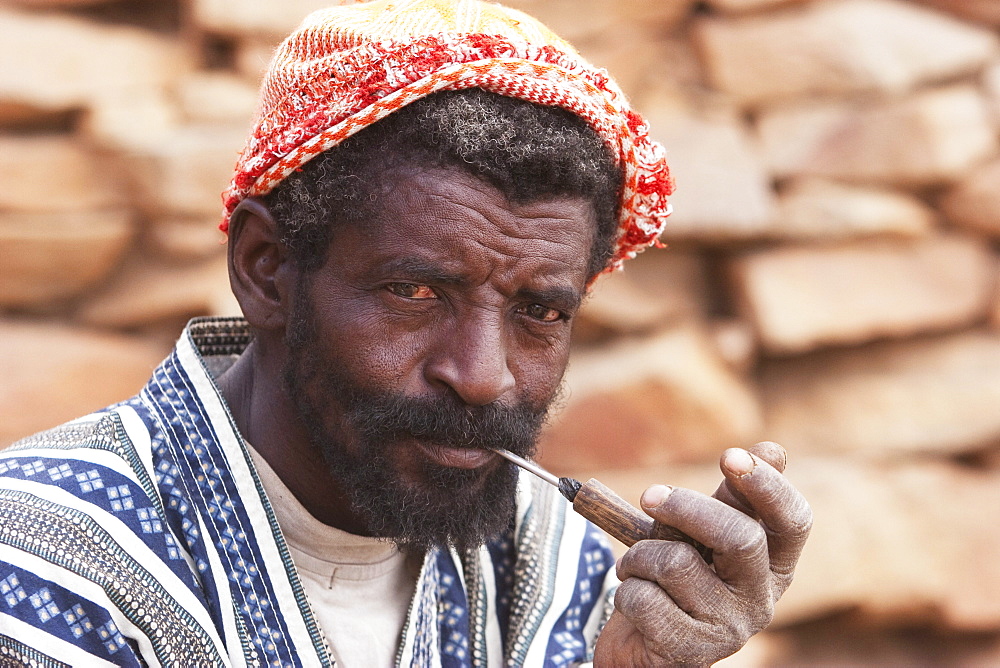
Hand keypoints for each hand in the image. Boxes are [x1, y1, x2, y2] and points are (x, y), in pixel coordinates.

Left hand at [593, 442, 811, 666]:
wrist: (643, 642)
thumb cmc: (678, 577)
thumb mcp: (703, 533)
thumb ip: (732, 496)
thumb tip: (773, 448)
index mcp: (773, 565)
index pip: (794, 522)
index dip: (767, 486)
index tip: (730, 456)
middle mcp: (761, 600)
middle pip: (741, 537)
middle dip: (686, 507)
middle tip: (649, 496)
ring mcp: (729, 630)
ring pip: (678, 564)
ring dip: (640, 556)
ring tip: (637, 568)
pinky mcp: (691, 651)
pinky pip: (647, 600)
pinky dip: (627, 591)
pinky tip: (635, 600)